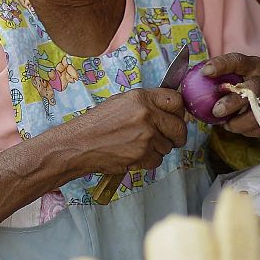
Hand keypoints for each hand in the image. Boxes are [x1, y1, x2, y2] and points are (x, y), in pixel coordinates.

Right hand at [70, 87, 188, 175]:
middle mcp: (147, 114)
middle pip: (179, 127)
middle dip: (177, 136)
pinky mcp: (143, 153)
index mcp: (141, 98)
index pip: (176, 101)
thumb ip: (146, 104)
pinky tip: (134, 155)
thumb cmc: (96, 124)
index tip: (178, 118)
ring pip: (168, 146)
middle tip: (172, 139)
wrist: (79, 144)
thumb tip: (168, 111)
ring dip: (158, 149)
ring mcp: (146, 135)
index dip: (180, 112)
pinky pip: (157, 160)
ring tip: (138, 146)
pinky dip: (148, 161)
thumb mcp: (121, 103)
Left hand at [197, 53, 259, 139]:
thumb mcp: (243, 78)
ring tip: (227, 122)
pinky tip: (240, 125)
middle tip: (216, 111)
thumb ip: (223, 79)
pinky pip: (254, 129)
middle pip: (249, 91)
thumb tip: (188, 86)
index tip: (204, 72)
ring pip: (252, 115)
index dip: (220, 65)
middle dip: (231, 103)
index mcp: (253, 66)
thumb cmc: (255, 91)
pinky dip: (243, 130)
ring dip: (236, 122)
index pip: (236, 61)